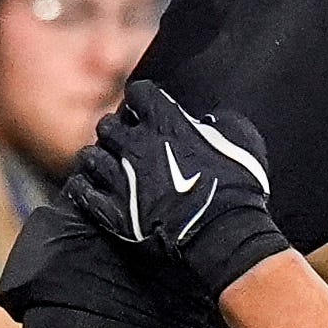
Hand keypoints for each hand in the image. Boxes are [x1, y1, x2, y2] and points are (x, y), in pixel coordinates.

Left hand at [63, 79, 294, 298]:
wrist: (224, 234)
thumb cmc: (238, 187)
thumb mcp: (245, 141)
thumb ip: (223, 121)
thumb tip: (210, 120)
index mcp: (166, 124)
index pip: (139, 93)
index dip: (143, 99)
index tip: (149, 109)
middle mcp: (136, 146)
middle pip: (108, 124)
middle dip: (117, 129)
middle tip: (128, 141)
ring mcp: (120, 179)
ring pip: (90, 156)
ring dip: (100, 158)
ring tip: (109, 165)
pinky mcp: (112, 211)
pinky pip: (82, 191)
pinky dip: (85, 187)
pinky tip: (93, 188)